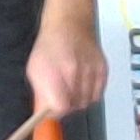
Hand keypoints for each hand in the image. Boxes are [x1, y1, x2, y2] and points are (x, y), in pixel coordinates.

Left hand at [27, 14, 106, 130]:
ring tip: (72, 86)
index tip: (51, 111)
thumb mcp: (35, 70)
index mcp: (54, 73)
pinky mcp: (103, 70)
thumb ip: (40, 93)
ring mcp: (91, 71)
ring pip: (87, 102)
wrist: (70, 26)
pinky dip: (90, 93)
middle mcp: (74, 72)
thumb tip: (44, 113)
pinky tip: (82, 83)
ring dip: (79, 99)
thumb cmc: (50, 47)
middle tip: (61, 96)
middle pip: (74, 106)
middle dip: (67, 105)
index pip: (60, 107)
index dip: (55, 112)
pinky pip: (98, 94)